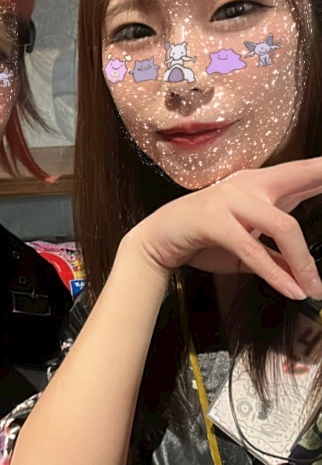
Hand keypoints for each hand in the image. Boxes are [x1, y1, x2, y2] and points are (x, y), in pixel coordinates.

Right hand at [132, 158, 321, 300]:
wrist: (158, 240)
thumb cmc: (204, 239)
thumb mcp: (249, 248)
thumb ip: (277, 255)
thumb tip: (303, 273)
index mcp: (261, 184)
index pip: (304, 174)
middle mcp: (249, 183)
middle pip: (299, 178)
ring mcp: (231, 198)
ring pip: (283, 225)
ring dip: (303, 261)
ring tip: (314, 288)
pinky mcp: (215, 220)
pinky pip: (253, 250)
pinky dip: (275, 274)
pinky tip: (291, 289)